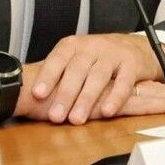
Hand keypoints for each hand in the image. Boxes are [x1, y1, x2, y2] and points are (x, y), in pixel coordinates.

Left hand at [14, 33, 164, 124]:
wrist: (136, 47)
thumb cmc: (98, 58)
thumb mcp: (77, 59)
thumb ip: (59, 73)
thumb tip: (29, 95)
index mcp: (74, 45)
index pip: (58, 58)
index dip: (48, 75)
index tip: (37, 94)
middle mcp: (92, 46)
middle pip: (77, 69)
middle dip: (65, 93)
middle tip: (55, 116)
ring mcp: (113, 54)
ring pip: (98, 76)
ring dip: (86, 99)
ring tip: (76, 119)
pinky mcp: (132, 64)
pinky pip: (123, 82)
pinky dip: (115, 97)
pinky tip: (106, 112)